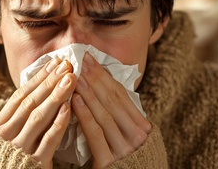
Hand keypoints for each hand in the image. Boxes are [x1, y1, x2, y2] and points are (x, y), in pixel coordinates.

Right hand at [0, 59, 76, 168]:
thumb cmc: (6, 162)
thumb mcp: (6, 138)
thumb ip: (18, 118)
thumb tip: (37, 91)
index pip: (20, 95)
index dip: (38, 78)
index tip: (53, 63)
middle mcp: (6, 134)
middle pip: (30, 101)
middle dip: (49, 81)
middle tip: (66, 64)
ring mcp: (19, 148)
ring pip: (38, 116)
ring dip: (56, 95)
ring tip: (71, 78)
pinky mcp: (34, 162)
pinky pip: (48, 139)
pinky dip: (59, 122)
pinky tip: (69, 107)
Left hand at [71, 53, 151, 168]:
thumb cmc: (127, 163)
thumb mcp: (129, 138)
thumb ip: (120, 119)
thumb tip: (101, 91)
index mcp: (142, 127)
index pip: (121, 94)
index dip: (104, 75)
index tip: (90, 59)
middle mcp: (137, 136)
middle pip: (113, 100)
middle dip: (95, 78)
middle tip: (80, 60)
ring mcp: (125, 149)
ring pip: (104, 114)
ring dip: (88, 92)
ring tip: (75, 76)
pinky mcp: (109, 161)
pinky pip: (96, 133)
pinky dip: (85, 115)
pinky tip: (75, 100)